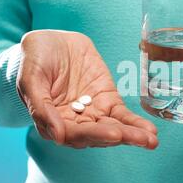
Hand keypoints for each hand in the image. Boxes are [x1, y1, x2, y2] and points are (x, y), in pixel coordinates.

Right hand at [17, 30, 157, 148]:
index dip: (94, 135)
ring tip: (151, 140)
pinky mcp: (107, 100)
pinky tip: (150, 131)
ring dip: (133, 134)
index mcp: (52, 122)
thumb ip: (41, 107)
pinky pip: (122, 115)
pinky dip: (135, 122)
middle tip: (142, 139)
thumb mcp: (31, 78)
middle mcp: (74, 122)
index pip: (74, 134)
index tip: (113, 135)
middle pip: (98, 135)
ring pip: (114, 127)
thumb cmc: (34, 60)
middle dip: (121, 137)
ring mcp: (92, 112)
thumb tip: (57, 136)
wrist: (50, 41)